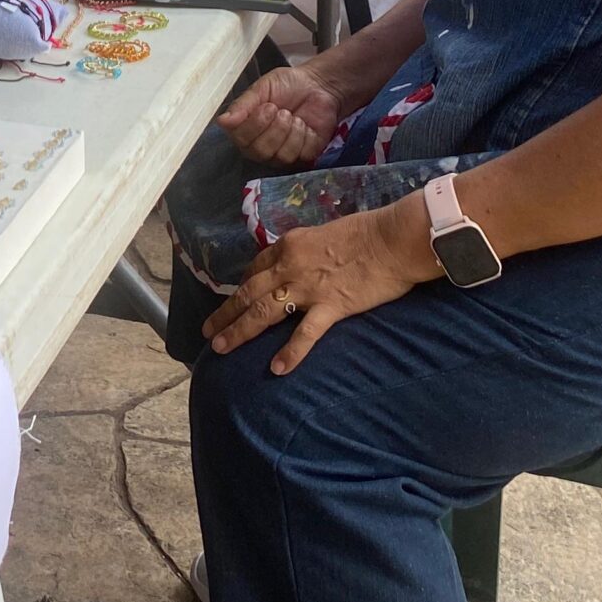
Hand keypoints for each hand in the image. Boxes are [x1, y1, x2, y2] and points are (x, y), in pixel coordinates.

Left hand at [203, 197, 441, 373]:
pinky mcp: (332, 306)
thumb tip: (300, 264)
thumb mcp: (324, 234)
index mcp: (289, 245)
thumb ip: (306, 252)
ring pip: (264, 312)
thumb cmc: (366, 232)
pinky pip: (305, 334)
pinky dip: (290, 353)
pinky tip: (276, 369)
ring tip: (221, 348)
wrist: (393, 239)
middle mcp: (290, 265)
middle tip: (208, 331)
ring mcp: (308, 288)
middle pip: (249, 292)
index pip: (256, 268)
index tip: (233, 300)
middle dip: (226, 313)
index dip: (242, 286)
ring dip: (240, 331)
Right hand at [216, 65, 345, 167]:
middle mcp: (260, 146)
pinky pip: (301, 154)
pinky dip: (305, 135)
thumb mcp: (261, 88)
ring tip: (294, 116)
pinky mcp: (305, 156)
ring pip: (281, 156)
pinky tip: (306, 125)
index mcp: (245, 129)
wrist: (317, 84)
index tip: (268, 106)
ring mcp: (282, 154)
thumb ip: (242, 105)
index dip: (255, 125)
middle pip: (260, 151)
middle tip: (283, 110)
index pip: (240, 139)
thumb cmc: (286, 85)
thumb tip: (222, 121)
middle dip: (275, 128)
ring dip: (291, 130)